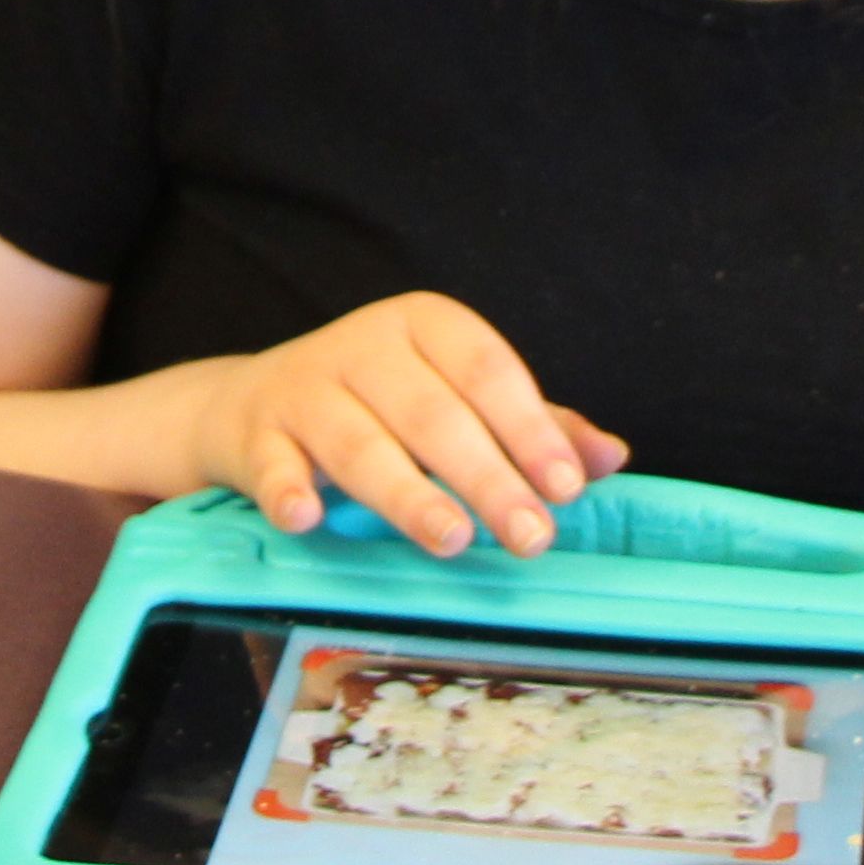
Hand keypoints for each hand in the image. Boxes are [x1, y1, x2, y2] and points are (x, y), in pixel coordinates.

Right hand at [188, 294, 629, 556]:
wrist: (253, 404)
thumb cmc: (382, 405)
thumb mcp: (457, 399)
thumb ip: (532, 427)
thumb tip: (610, 458)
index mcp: (426, 325)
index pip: (487, 370)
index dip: (529, 428)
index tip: (565, 487)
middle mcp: (365, 347)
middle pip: (433, 415)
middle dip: (486, 477)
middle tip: (531, 536)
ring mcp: (306, 388)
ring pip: (361, 444)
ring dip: (407, 494)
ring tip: (453, 539)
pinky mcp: (257, 434)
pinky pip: (273, 465)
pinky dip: (287, 491)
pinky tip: (307, 519)